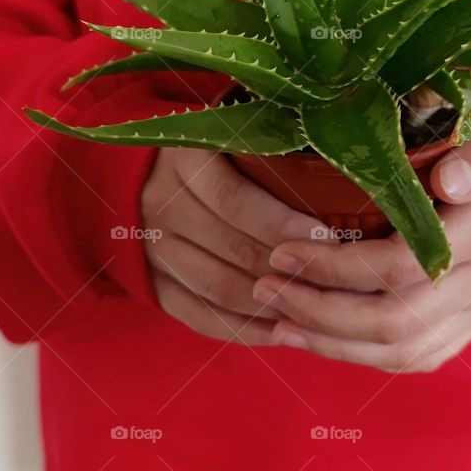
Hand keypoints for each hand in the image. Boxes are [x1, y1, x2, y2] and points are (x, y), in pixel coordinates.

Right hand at [142, 147, 323, 344]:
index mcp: (183, 160)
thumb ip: (268, 156)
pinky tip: (277, 332)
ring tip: (313, 309)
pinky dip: (240, 329)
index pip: (235, 201)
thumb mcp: (229, 138)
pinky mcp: (149, 282)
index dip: (283, 224)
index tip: (326, 239)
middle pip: (231, 247)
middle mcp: (160, 204)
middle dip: (286, 269)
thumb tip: (331, 193)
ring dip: (268, 304)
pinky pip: (196, 315)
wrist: (138, 172)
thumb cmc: (208, 152)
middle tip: (332, 282)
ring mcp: (150, 248)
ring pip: (216, 287)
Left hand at [252, 113, 470, 372]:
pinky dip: (359, 355)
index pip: (402, 265)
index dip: (336, 265)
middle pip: (393, 318)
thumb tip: (449, 179)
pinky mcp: (470, 328)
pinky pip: (415, 358)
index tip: (282, 248)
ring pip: (399, 349)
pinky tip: (316, 337)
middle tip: (265, 282)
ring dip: (330, 340)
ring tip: (275, 315)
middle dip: (318, 308)